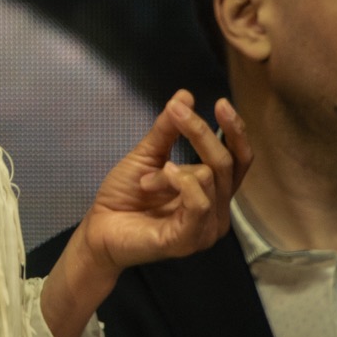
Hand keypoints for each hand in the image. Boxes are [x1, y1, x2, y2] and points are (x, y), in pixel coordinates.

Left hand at [38, 91, 250, 336]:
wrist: (98, 227)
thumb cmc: (124, 195)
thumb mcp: (146, 155)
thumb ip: (167, 130)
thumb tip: (185, 95)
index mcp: (212, 191)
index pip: (238, 160)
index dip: (235, 132)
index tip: (221, 103)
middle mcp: (217, 211)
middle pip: (228, 165)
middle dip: (203, 134)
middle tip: (177, 113)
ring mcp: (205, 228)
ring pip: (211, 180)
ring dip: (176, 168)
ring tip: (146, 178)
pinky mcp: (188, 240)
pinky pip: (200, 205)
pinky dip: (184, 184)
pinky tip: (164, 175)